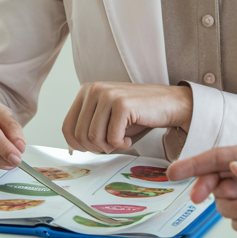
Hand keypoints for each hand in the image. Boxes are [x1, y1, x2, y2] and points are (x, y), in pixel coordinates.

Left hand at [62, 82, 191, 153]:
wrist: (169, 104)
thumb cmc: (138, 115)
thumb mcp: (106, 118)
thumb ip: (87, 126)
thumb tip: (72, 147)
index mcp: (86, 91)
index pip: (67, 127)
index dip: (78, 146)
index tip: (94, 148)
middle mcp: (94, 89)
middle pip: (79, 135)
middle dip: (96, 148)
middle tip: (112, 145)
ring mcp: (107, 94)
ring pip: (93, 138)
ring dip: (109, 146)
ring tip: (122, 140)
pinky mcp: (122, 104)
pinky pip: (112, 138)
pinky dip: (121, 145)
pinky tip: (129, 138)